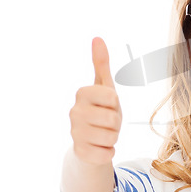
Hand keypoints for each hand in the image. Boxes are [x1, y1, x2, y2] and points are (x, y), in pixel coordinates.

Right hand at [69, 37, 122, 164]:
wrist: (92, 139)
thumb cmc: (102, 108)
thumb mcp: (105, 86)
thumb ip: (101, 63)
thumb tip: (97, 38)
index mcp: (82, 94)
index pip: (112, 98)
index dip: (115, 104)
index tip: (108, 105)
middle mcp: (74, 112)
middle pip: (114, 119)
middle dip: (116, 122)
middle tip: (107, 121)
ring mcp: (75, 133)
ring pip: (112, 137)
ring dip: (113, 137)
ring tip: (104, 133)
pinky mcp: (80, 153)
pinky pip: (107, 153)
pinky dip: (109, 151)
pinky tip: (99, 147)